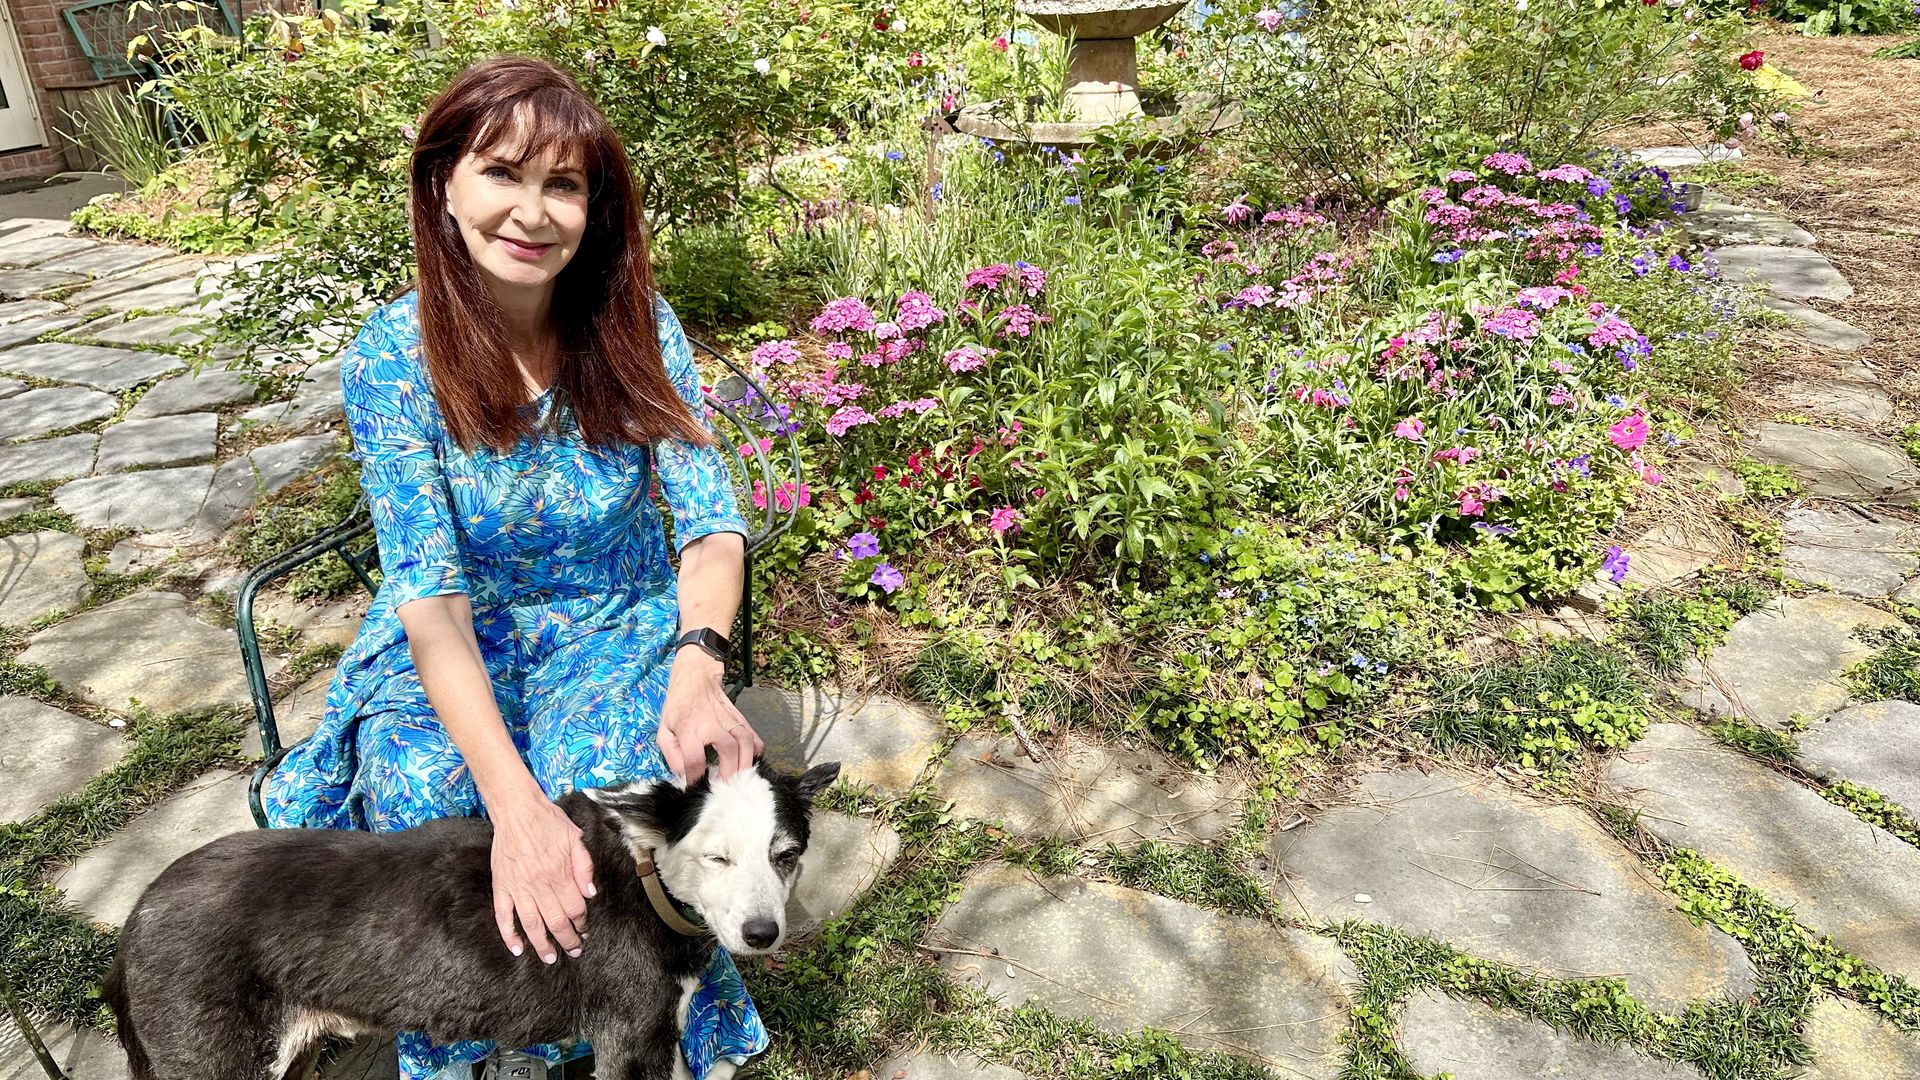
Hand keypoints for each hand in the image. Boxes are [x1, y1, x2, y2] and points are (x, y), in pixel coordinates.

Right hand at [489, 794, 596, 963]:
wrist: (517, 810)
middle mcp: (539, 885)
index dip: (581, 923)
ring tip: (550, 958)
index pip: (575, 908)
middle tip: (574, 951)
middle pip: (556, 921)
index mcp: (560, 874)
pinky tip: (517, 949)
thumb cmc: (548, 822)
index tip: (584, 930)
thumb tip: (590, 894)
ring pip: (531, 924)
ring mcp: (518, 887)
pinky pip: (503, 916)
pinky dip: (509, 935)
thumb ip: (584, 867)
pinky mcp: (502, 886)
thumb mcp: (575, 839)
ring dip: (542, 945)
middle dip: (567, 940)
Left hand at [658, 649, 762, 784]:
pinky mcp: (741, 719)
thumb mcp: (663, 729)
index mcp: (689, 728)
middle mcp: (712, 724)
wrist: (696, 679)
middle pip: (727, 751)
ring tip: (740, 779)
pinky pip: (754, 737)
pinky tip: (749, 761)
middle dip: (729, 773)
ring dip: (745, 764)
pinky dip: (755, 752)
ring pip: (746, 743)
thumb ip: (671, 754)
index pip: (694, 759)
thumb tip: (683, 773)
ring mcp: (730, 720)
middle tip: (724, 788)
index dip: (696, 777)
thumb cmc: (678, 706)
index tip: (696, 786)